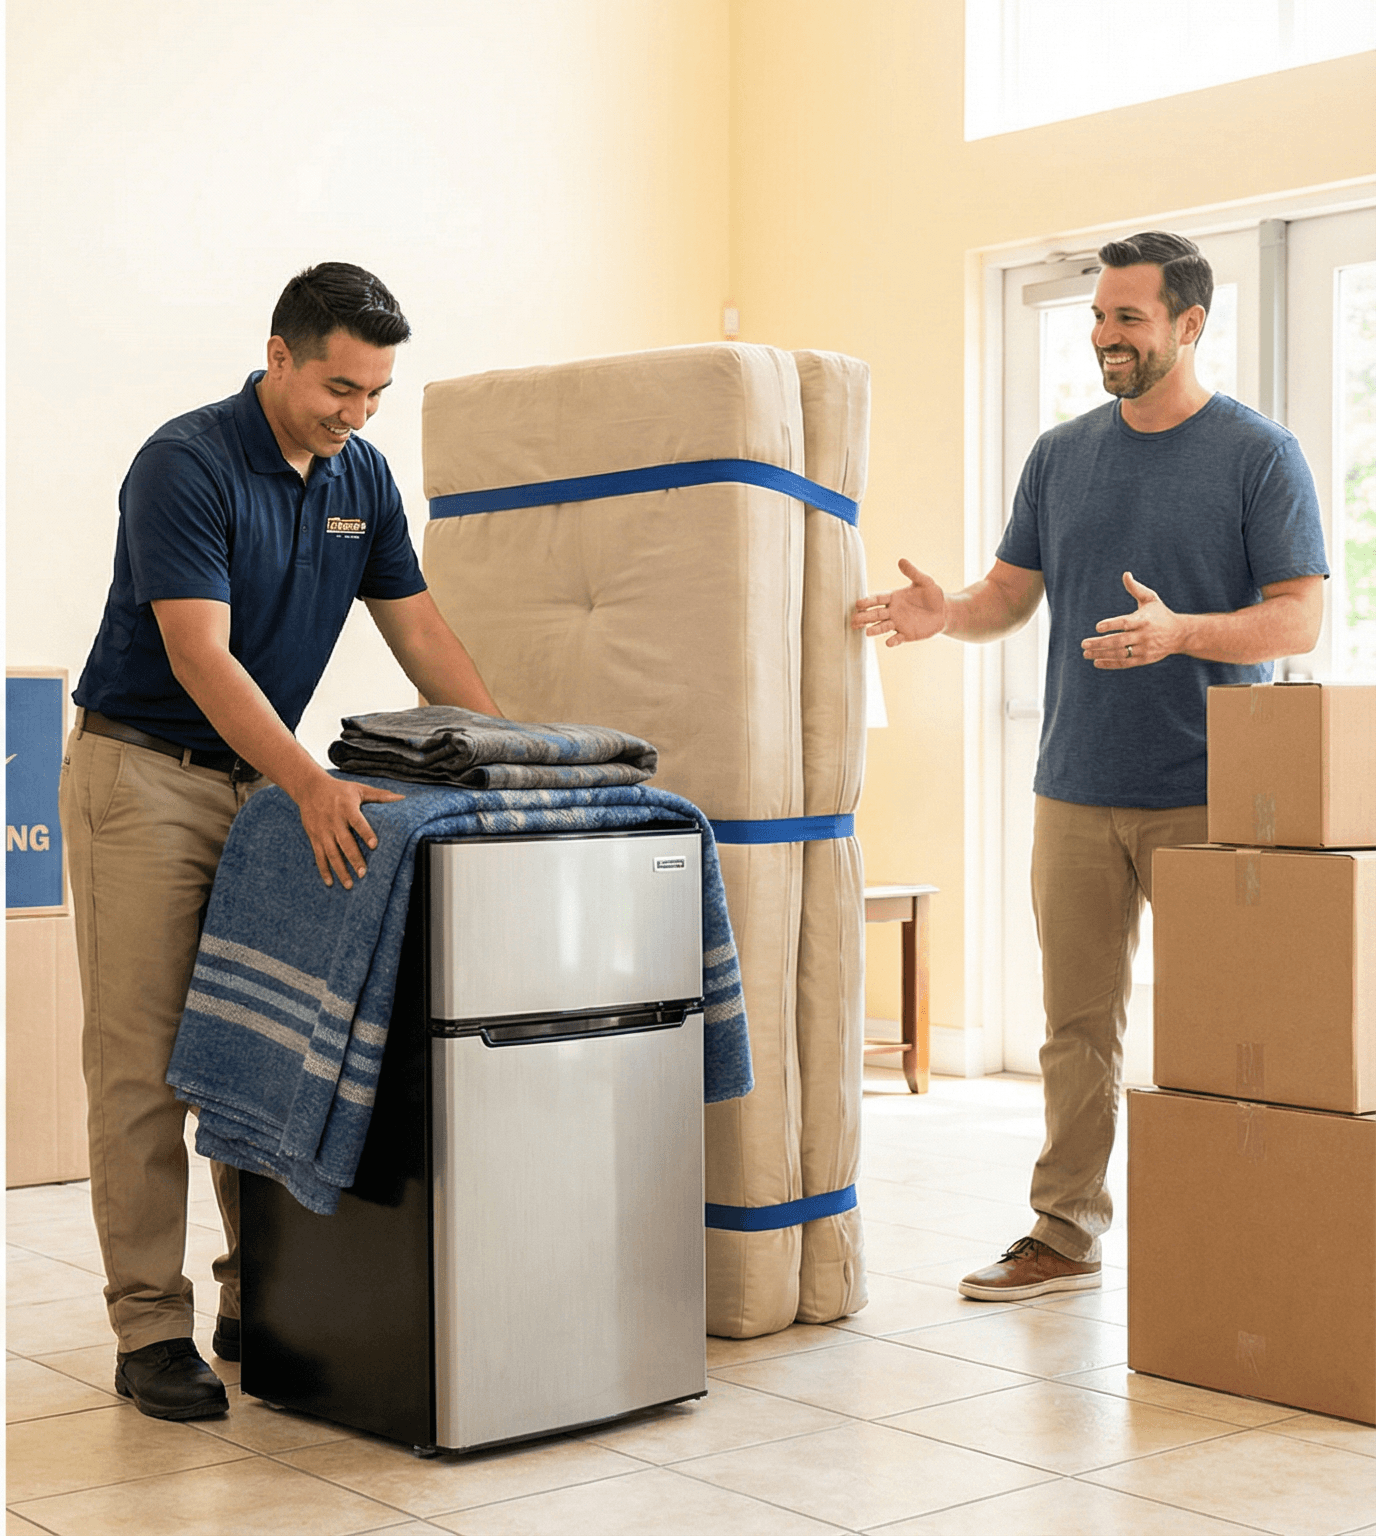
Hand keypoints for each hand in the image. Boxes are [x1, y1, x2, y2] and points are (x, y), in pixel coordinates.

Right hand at [292, 772, 405, 888]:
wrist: (310, 788)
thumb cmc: (339, 790)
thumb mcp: (359, 789)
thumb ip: (380, 795)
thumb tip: (402, 798)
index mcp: (346, 808)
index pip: (357, 822)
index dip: (366, 833)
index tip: (374, 845)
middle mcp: (333, 820)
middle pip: (344, 842)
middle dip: (353, 858)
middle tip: (363, 873)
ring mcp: (322, 830)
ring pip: (331, 853)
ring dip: (340, 870)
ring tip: (349, 884)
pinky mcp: (314, 837)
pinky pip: (318, 856)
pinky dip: (323, 870)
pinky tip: (330, 882)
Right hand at [852, 558, 946, 645]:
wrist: (944, 612)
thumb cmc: (933, 595)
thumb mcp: (925, 582)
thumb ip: (913, 572)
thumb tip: (901, 560)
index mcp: (894, 598)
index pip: (878, 599)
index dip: (868, 601)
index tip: (858, 604)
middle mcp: (892, 611)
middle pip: (875, 614)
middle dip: (864, 617)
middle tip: (854, 620)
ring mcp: (898, 624)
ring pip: (882, 627)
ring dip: (874, 629)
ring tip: (867, 632)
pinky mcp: (906, 635)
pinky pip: (897, 639)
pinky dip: (892, 641)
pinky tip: (888, 642)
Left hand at [1081, 571, 1183, 668]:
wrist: (1180, 634)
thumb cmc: (1160, 614)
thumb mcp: (1151, 599)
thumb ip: (1136, 588)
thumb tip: (1126, 574)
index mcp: (1144, 619)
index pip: (1125, 623)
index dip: (1111, 625)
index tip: (1097, 627)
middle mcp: (1144, 635)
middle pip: (1119, 640)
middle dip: (1100, 643)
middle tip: (1083, 643)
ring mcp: (1144, 649)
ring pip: (1120, 654)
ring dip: (1101, 654)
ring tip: (1086, 653)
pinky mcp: (1144, 659)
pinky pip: (1125, 663)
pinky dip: (1110, 664)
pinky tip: (1096, 662)